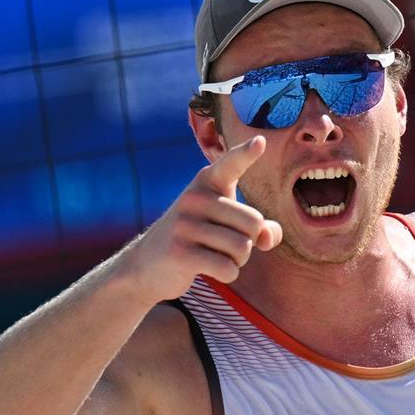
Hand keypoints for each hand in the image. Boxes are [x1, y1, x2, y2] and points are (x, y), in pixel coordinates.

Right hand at [118, 136, 282, 304]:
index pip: (231, 164)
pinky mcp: (179, 252)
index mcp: (208, 181)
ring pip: (242, 248)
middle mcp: (195, 197)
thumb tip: (267, 238)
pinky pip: (228, 268)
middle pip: (254, 223)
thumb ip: (259, 229)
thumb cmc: (200, 239)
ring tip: (217, 256)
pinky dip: (228, 274)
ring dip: (238, 260)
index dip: (246, 153)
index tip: (261, 141)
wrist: (148, 264)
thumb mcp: (228, 226)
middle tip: (227, 245)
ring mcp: (185, 224)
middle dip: (250, 242)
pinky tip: (210, 270)